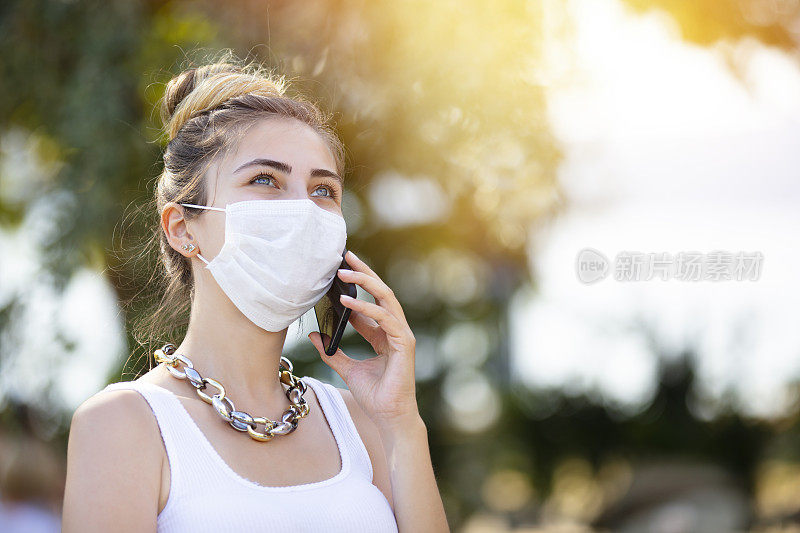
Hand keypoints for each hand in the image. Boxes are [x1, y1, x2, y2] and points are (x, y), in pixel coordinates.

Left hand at [308, 250, 418, 430]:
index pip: (371, 302)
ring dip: (365, 282)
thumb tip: (313, 336)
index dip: (356, 285)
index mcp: (383, 334)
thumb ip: (332, 352)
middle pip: (380, 292)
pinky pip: (385, 318)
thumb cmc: (374, 396)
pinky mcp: (403, 343)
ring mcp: (401, 335)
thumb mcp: (346, 369)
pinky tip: (347, 301)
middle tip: (345, 256)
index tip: (338, 271)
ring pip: (385, 298)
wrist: (388, 417)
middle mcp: (394, 330)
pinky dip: (366, 308)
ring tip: (343, 272)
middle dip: (363, 273)